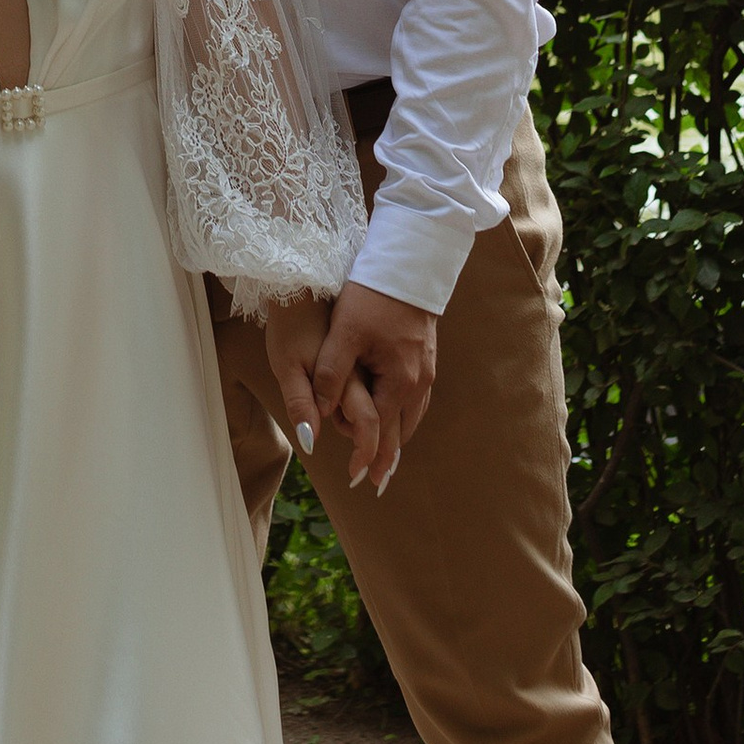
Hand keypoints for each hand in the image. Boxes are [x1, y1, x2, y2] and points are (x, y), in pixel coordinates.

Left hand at [307, 280, 437, 495]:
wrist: (409, 262)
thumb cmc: (372, 296)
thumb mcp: (343, 336)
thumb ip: (329, 378)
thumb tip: (317, 419)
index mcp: (398, 383)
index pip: (380, 433)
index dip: (366, 458)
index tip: (356, 480)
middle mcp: (418, 383)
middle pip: (401, 432)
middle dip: (386, 457)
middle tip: (374, 482)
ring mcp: (426, 370)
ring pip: (412, 416)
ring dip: (397, 438)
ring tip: (387, 459)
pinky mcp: (425, 356)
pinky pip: (416, 398)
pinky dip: (405, 415)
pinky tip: (398, 415)